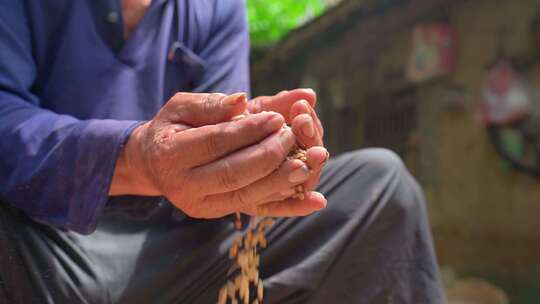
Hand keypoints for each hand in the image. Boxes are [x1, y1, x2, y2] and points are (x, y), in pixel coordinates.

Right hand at [111, 92, 325, 217]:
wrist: (155, 162)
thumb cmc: (171, 128)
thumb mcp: (181, 107)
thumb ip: (211, 105)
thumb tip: (242, 101)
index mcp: (169, 155)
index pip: (216, 143)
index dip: (248, 131)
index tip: (276, 117)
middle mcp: (185, 188)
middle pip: (234, 173)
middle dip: (269, 154)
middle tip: (294, 134)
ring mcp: (204, 206)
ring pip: (249, 195)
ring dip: (284, 179)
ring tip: (312, 160)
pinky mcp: (222, 213)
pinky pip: (259, 210)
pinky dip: (290, 206)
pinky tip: (316, 200)